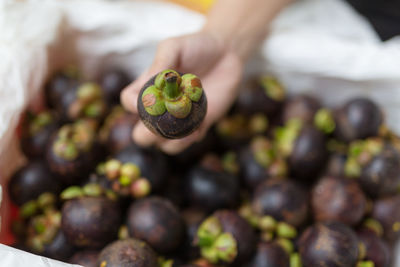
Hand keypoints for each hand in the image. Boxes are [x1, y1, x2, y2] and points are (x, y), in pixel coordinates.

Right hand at [121, 31, 242, 153]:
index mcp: (148, 89)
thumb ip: (162, 61)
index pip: (128, 102)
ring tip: (184, 129)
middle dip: (147, 134)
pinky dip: (190, 140)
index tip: (145, 99)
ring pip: (164, 145)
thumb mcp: (174, 46)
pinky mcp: (198, 126)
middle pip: (140, 134)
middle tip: (163, 121)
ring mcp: (178, 120)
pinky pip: (188, 142)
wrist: (226, 53)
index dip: (132, 105)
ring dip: (170, 142)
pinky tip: (199, 127)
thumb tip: (153, 80)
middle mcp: (160, 109)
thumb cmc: (196, 46)